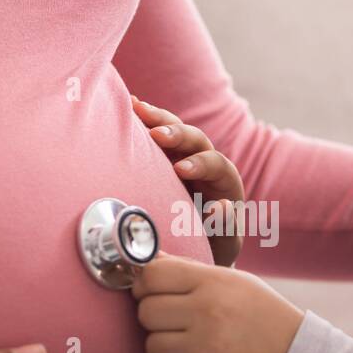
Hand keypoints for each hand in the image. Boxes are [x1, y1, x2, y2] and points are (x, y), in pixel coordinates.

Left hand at [130, 252, 303, 352]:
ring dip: (166, 349)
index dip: (145, 285)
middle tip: (175, 323)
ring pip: (153, 347)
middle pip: (146, 312)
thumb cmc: (261, 316)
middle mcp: (208, 313)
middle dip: (155, 319)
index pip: (152, 275)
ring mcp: (207, 349)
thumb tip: (150, 261)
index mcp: (213, 283)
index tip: (152, 293)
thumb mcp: (233, 281)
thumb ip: (189, 271)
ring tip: (191, 346)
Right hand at [131, 95, 244, 267]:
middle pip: (196, 139)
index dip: (200, 164)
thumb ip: (224, 227)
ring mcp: (181, 156)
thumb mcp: (223, 244)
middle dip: (177, 134)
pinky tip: (127, 106)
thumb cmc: (212, 247)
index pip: (217, 165)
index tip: (181, 170)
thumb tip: (220, 206)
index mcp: (225, 182)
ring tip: (135, 107)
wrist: (194, 247)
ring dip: (156, 118)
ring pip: (173, 129)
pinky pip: (153, 133)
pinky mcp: (161, 156)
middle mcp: (205, 163)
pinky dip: (142, 120)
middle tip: (157, 135)